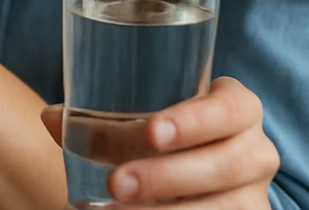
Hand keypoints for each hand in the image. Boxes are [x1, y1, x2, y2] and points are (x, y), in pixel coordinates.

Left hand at [41, 77, 280, 206]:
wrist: (195, 179)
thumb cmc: (168, 138)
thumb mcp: (145, 124)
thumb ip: (104, 121)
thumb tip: (52, 119)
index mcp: (237, 109)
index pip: (232, 108)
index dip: (197, 119)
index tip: (151, 132)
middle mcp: (256, 151)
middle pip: (226, 164)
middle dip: (168, 175)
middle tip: (115, 182)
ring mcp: (255, 196)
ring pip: (224, 208)